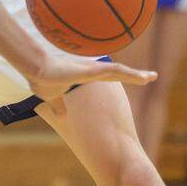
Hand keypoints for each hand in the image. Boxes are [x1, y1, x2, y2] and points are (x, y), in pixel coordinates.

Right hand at [26, 51, 154, 114]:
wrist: (35, 69)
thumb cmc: (42, 79)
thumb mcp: (52, 97)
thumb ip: (59, 106)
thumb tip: (61, 116)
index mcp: (85, 75)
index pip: (108, 76)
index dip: (121, 77)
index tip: (133, 79)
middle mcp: (92, 70)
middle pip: (119, 72)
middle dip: (135, 75)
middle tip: (150, 77)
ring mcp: (93, 69)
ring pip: (120, 71)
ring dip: (136, 75)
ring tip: (152, 77)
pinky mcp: (91, 70)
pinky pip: (115, 70)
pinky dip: (129, 73)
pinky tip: (141, 76)